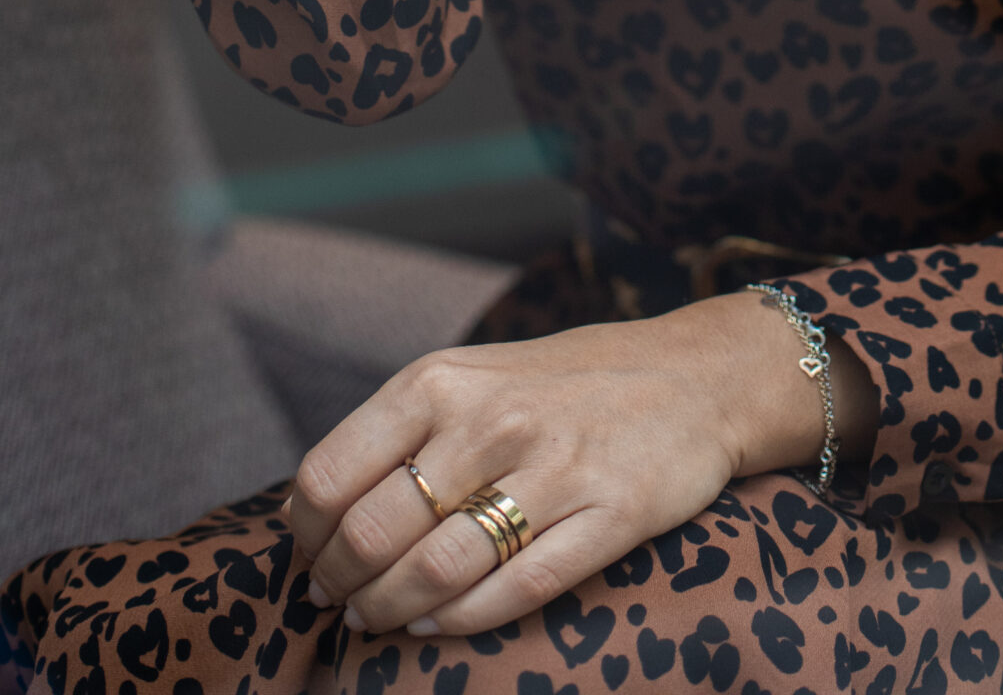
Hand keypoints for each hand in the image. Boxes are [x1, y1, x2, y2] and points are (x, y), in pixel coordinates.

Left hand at [285, 293, 850, 641]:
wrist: (695, 374)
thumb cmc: (568, 382)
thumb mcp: (476, 377)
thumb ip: (407, 431)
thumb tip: (323, 511)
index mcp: (444, 380)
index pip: (332, 473)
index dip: (307, 534)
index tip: (312, 557)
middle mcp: (492, 419)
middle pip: (376, 531)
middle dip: (344, 583)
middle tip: (342, 601)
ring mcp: (555, 468)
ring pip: (438, 570)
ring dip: (393, 612)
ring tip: (379, 621)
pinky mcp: (611, 514)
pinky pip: (516, 589)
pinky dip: (462, 622)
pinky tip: (438, 627)